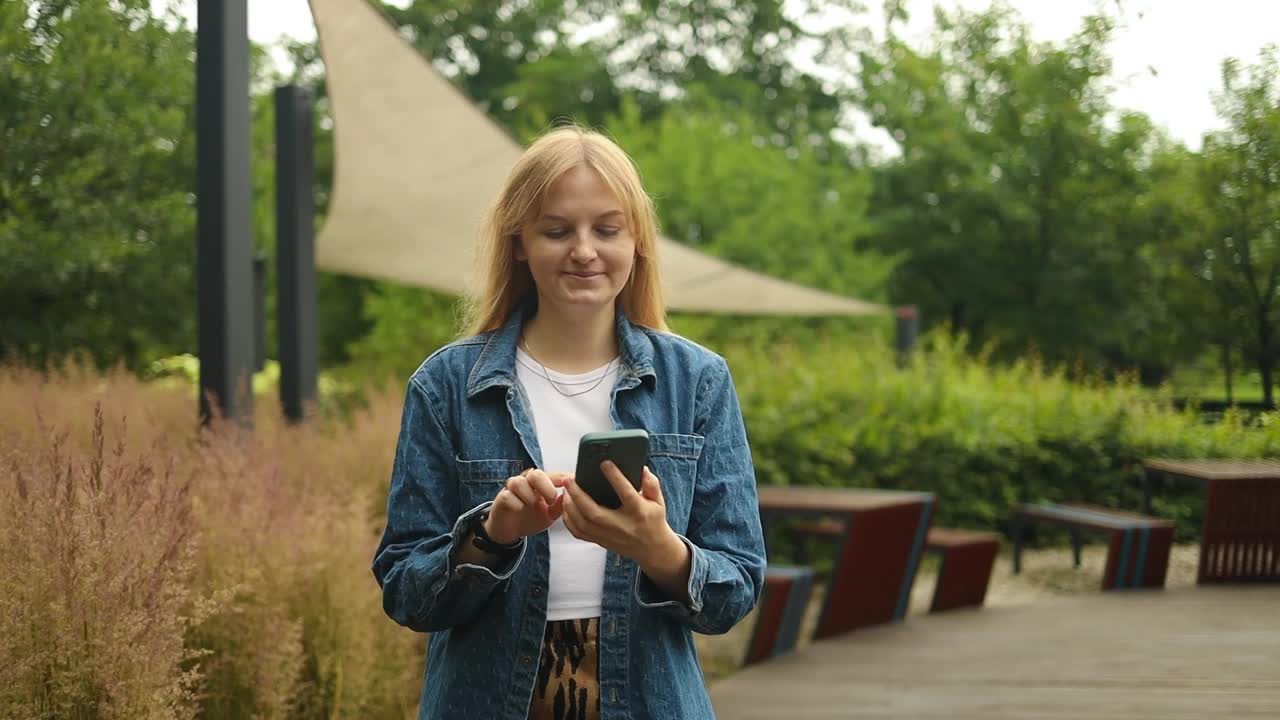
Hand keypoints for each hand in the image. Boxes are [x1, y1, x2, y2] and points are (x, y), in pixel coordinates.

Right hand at [484, 468, 567, 544]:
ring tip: (534, 506)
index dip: (565, 479)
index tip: (573, 485)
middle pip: (536, 474)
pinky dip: (516, 503)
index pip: (554, 476)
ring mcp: (512, 490)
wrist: (509, 530)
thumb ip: (560, 506)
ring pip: (519, 482)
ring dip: (529, 495)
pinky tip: (520, 509)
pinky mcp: (501, 499)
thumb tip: (572, 497)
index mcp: (541, 484)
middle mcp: (526, 483)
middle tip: (551, 500)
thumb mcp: (550, 515)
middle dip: (546, 486)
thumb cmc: (530, 518)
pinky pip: (507, 496)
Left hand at [561, 463, 679, 567]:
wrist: (653, 550)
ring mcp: (609, 536)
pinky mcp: (601, 542)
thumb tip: (642, 469)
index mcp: (638, 512)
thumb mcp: (658, 501)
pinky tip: (566, 508)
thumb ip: (651, 484)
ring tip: (565, 491)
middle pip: (594, 512)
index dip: (615, 477)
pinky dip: (569, 521)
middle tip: (569, 480)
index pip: (626, 493)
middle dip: (578, 495)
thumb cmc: (654, 521)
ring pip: (583, 524)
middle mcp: (622, 525)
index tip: (604, 463)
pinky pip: (579, 533)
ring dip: (570, 507)